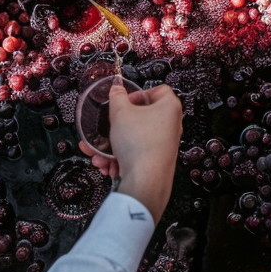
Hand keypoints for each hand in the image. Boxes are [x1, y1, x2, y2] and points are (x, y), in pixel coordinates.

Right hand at [92, 82, 181, 222]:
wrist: (145, 182)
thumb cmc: (140, 145)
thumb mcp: (120, 113)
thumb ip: (117, 97)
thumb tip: (117, 89)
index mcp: (169, 108)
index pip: (158, 90)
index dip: (139, 93)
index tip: (125, 101)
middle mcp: (171, 126)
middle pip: (141, 118)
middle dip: (117, 127)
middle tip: (107, 130)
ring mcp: (165, 145)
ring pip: (134, 139)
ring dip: (113, 147)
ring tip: (99, 156)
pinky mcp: (157, 161)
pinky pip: (136, 154)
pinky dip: (120, 159)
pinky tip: (108, 166)